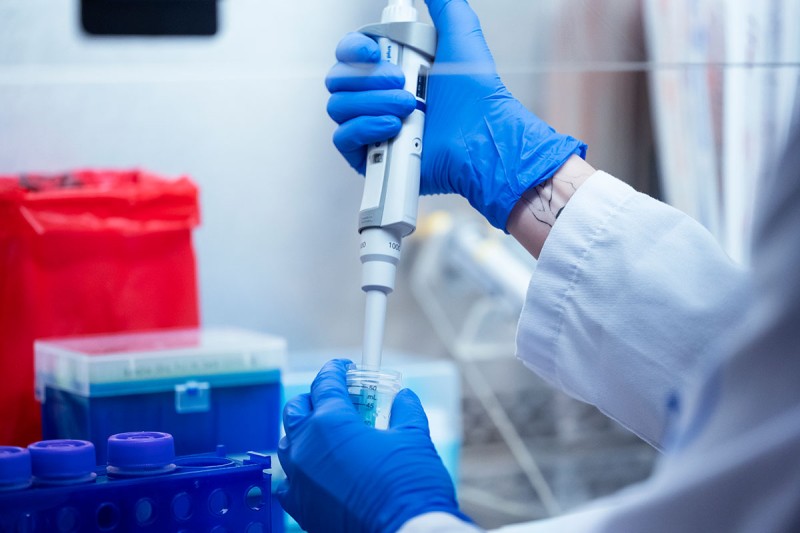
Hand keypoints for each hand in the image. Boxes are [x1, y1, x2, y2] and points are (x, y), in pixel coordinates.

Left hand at [277, 359, 469, 532]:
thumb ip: (405, 410)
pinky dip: (298, 472)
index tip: (345, 368)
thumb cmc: (409, 485)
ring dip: (303, 433)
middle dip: (314, 399)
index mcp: (331, 423)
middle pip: (296, 409)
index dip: (336, 370)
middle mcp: (306, 447)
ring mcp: (298, 479)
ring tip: (327, 435)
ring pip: (287, 444)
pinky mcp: (299, 508)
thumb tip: (404, 398)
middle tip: (336, 400)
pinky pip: (287, 482)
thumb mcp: (414, 437)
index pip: (325, 383)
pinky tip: (316, 472)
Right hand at [325, 0, 586, 230]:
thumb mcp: (460, 35)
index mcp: (389, 67)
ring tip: (409, 107)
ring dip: (373, 103)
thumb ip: (444, 5)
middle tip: (402, 82)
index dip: (354, 48)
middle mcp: (375, 97)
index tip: (375, 50)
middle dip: (369, 78)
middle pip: (338, 77)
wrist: (481, 137)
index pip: (348, 52)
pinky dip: (365, 128)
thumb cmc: (475, 94)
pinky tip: (393, 127)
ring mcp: (370, 127)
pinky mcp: (369, 157)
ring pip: (338, 106)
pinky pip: (343, 137)